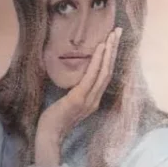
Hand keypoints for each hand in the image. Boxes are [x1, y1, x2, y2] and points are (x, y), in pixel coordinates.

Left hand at [33, 27, 121, 166]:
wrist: (49, 135)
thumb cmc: (55, 117)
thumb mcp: (69, 101)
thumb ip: (77, 90)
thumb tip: (78, 75)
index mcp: (93, 99)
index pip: (105, 75)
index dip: (111, 58)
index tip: (114, 41)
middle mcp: (95, 99)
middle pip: (109, 71)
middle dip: (114, 50)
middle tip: (118, 32)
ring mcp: (89, 99)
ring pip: (103, 72)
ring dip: (109, 52)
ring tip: (112, 36)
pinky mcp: (79, 98)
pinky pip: (90, 77)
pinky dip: (97, 62)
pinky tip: (100, 49)